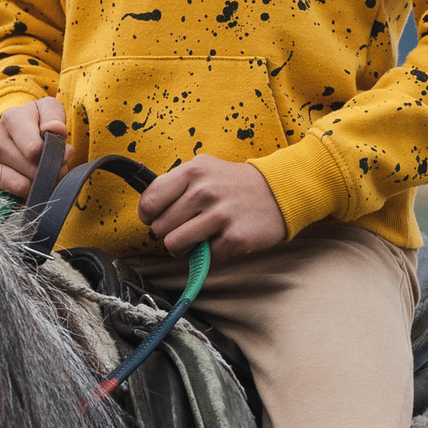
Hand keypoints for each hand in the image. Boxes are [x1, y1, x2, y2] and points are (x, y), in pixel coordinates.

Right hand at [0, 97, 68, 196]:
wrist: (9, 133)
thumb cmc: (35, 123)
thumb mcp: (48, 111)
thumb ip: (55, 117)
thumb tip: (56, 130)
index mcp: (11, 119)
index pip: (35, 150)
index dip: (55, 157)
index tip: (62, 153)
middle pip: (32, 171)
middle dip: (49, 173)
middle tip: (52, 166)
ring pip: (21, 187)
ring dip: (37, 186)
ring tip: (38, 174)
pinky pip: (8, 199)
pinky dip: (22, 197)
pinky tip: (24, 183)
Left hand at [139, 155, 287, 258]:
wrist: (278, 192)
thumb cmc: (233, 184)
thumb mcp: (204, 169)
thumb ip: (176, 184)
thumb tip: (148, 210)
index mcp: (193, 171)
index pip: (149, 201)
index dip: (148, 215)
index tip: (156, 218)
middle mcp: (204, 191)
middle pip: (160, 227)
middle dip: (169, 232)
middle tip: (187, 227)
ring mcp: (220, 214)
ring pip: (175, 244)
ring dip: (184, 247)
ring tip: (198, 239)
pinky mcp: (235, 237)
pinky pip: (203, 258)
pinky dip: (209, 255)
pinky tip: (221, 240)